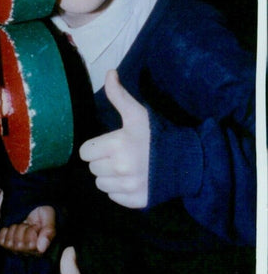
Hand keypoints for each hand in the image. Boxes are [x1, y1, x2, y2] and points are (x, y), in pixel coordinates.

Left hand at [0, 205, 55, 254]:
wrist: (35, 209)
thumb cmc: (43, 216)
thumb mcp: (49, 219)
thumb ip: (48, 233)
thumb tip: (41, 249)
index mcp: (41, 250)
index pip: (31, 246)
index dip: (32, 231)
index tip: (37, 226)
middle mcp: (29, 253)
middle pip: (19, 245)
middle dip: (22, 229)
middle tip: (28, 225)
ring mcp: (17, 249)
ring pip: (10, 244)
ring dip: (14, 230)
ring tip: (21, 226)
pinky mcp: (7, 245)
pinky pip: (2, 242)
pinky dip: (5, 232)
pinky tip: (12, 229)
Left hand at [78, 69, 149, 208]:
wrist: (188, 161)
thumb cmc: (158, 136)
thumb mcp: (138, 114)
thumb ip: (119, 96)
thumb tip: (109, 73)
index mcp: (116, 146)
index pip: (85, 152)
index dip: (96, 147)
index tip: (110, 144)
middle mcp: (120, 168)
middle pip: (92, 168)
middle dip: (103, 161)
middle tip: (121, 154)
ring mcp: (128, 187)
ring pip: (101, 184)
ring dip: (109, 176)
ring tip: (126, 167)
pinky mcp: (136, 201)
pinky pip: (113, 197)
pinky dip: (120, 190)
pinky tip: (133, 179)